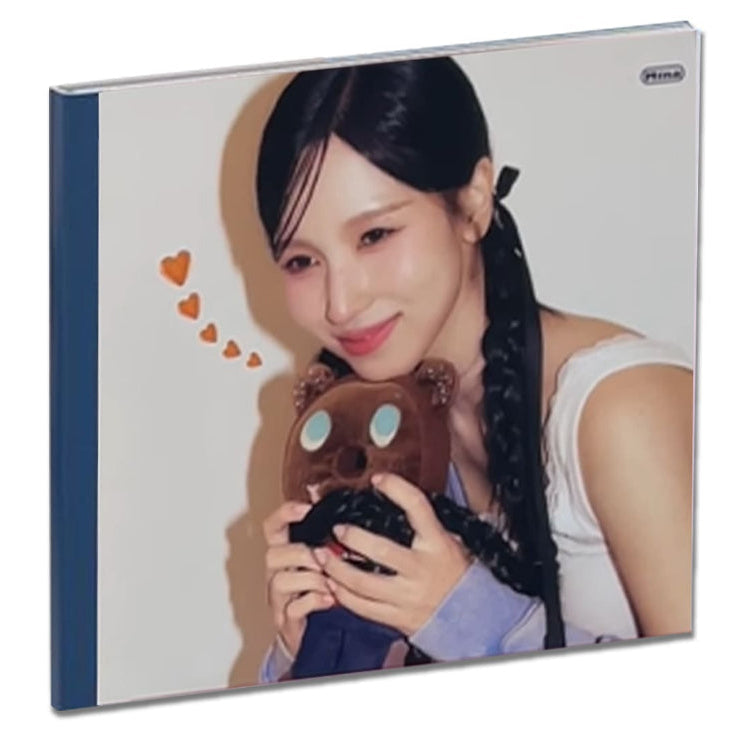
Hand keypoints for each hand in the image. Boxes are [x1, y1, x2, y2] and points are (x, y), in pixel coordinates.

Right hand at [262, 501, 334, 657]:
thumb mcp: (318, 556)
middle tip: (324, 558)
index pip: (272, 527)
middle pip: (273, 553)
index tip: (306, 507)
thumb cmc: (315, 587)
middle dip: (301, 553)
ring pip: (280, 580)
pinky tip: (330, 599)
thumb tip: (320, 493)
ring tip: (331, 583)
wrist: (309, 630)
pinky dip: (313, 602)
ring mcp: (278, 596)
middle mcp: (276, 572)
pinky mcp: (286, 619)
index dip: (285, 514)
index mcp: (283, 552)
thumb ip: (320, 531)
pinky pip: (293, 608)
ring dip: (311, 579)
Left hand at [314, 473, 470, 636]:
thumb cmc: (457, 574)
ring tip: (321, 556)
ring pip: (363, 583)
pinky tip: (332, 585)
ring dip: (336, 568)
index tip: (378, 479)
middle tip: (337, 529)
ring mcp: (408, 595)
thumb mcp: (450, 542)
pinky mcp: (397, 618)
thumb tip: (398, 498)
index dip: (397, 488)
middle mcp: (421, 569)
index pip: (417, 508)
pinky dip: (342, 596)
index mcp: (437, 544)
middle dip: (353, 538)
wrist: (473, 618)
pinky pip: (363, 608)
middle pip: (381, 550)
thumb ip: (426, 526)